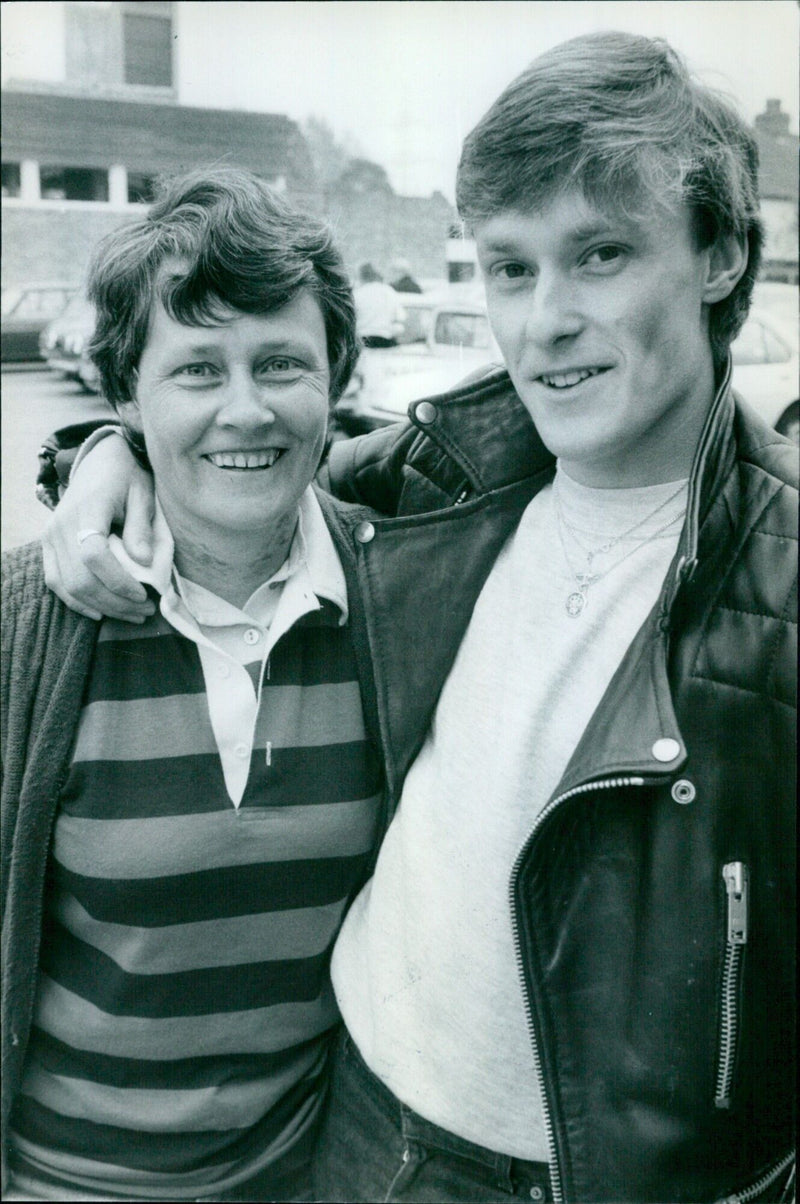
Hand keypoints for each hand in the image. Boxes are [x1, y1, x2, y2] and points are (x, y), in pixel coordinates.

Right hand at [41, 433, 156, 621]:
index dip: (118, 581)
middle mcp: (62, 524)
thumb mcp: (143, 494)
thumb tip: (143, 562)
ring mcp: (50, 536)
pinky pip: (55, 581)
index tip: (144, 594)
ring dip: (101, 606)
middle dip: (115, 602)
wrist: (98, 462)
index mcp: (89, 508)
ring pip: (68, 585)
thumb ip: (141, 527)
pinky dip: (77, 601)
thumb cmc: (126, 477)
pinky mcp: (48, 545)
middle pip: (80, 577)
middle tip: (146, 611)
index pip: (93, 554)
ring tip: (132, 614)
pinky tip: (100, 612)